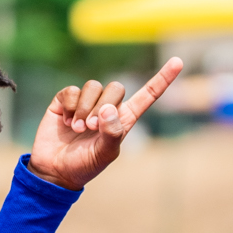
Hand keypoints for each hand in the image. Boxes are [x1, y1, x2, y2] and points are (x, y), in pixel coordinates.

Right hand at [26, 58, 182, 191]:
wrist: (55, 170)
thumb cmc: (84, 166)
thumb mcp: (104, 155)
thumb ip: (112, 133)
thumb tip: (108, 109)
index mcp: (123, 120)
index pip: (147, 96)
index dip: (162, 79)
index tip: (178, 62)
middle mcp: (107, 107)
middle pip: (116, 87)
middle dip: (103, 107)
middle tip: (91, 128)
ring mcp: (86, 103)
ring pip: (93, 87)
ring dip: (85, 109)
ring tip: (77, 128)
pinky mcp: (65, 101)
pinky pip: (72, 91)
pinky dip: (69, 107)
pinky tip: (65, 122)